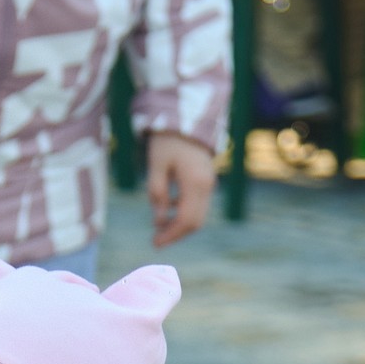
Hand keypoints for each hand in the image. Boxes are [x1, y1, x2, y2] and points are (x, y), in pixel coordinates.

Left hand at [146, 132, 216, 247]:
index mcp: (195, 183)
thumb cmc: (167, 142)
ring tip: (159, 227)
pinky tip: (168, 209)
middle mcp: (207, 186)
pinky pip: (198, 205)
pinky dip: (184, 213)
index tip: (155, 243)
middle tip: (156, 240)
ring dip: (179, 225)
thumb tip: (159, 221)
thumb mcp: (156, 167)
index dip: (171, 235)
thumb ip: (158, 194)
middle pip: (195, 223)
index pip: (186, 220)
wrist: (187, 119)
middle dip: (175, 234)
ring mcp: (209, 184)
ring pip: (198, 216)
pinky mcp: (207, 181)